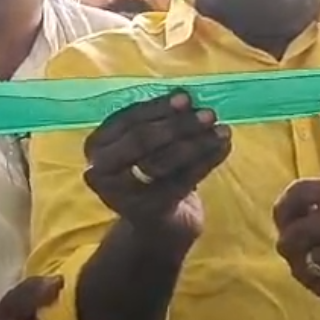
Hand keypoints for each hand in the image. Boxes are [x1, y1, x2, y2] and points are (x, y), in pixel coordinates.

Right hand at [84, 90, 231, 237]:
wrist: (154, 222)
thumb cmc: (150, 170)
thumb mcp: (145, 144)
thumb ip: (160, 122)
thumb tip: (189, 100)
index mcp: (96, 145)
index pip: (127, 120)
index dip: (157, 107)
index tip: (186, 97)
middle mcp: (100, 170)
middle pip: (141, 140)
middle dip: (178, 125)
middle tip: (209, 113)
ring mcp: (121, 195)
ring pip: (162, 162)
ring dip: (197, 143)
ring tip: (222, 130)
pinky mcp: (147, 211)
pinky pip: (180, 181)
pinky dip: (206, 161)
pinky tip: (223, 147)